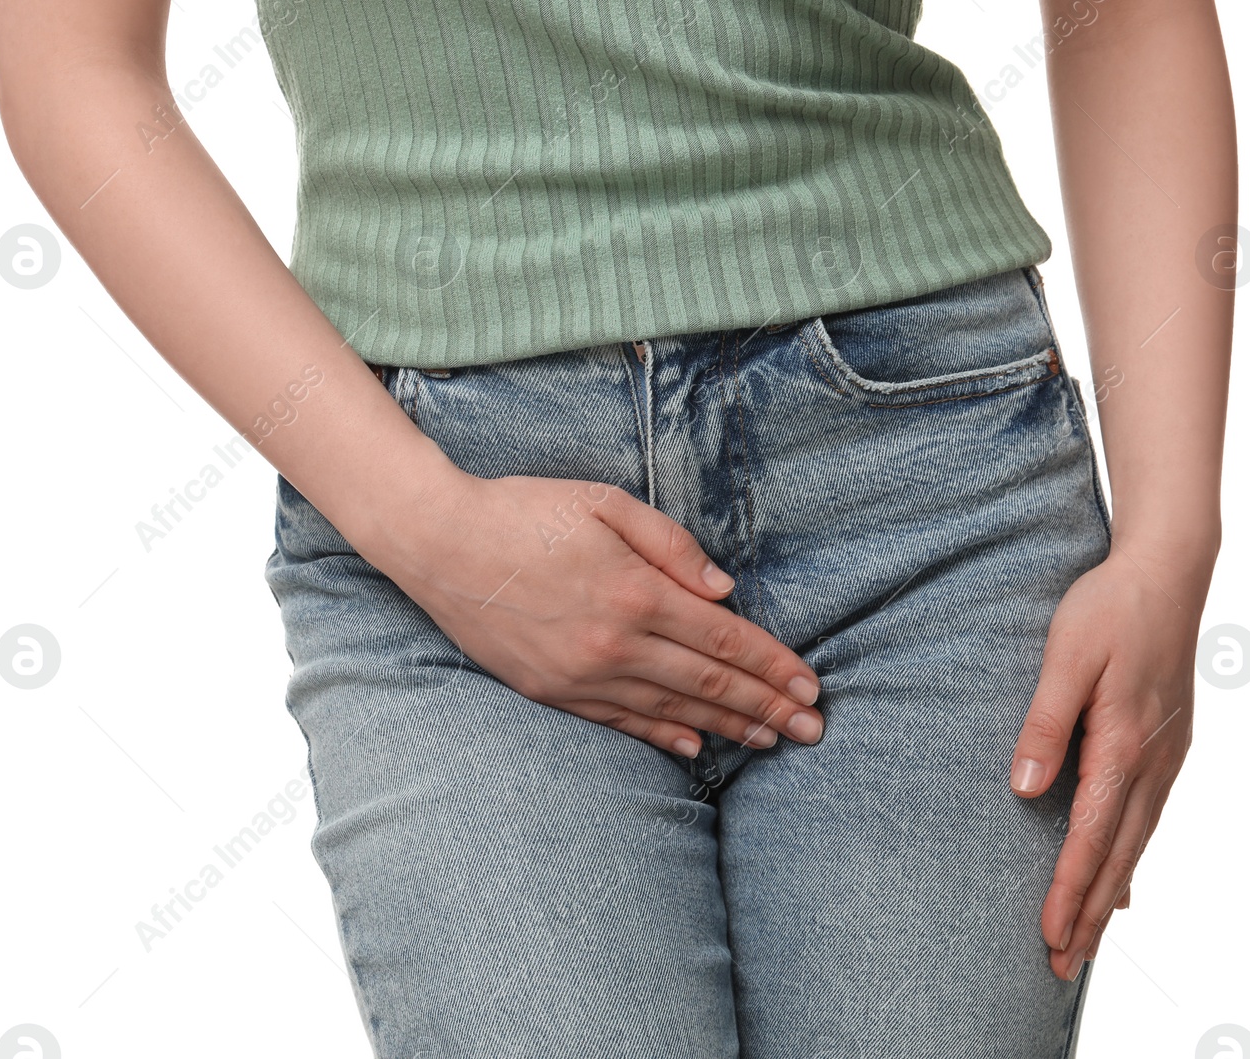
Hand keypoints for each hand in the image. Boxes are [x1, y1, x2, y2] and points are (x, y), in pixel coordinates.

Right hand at [382, 471, 824, 757]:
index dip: (772, 665)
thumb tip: (724, 593)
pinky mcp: (551, 690)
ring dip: (726, 728)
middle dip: (766, 707)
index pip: (723, 640)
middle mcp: (613, 644)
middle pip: (707, 684)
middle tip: (812, 730)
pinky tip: (695, 746)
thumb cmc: (524, 510)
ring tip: (770, 741)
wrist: (437, 541)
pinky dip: (663, 735)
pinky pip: (620, 721)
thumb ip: (671, 546)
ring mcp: (580, 675)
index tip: (810, 684)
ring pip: (670, 710)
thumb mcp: (605, 503)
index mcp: (635, 593)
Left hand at [1008, 535, 1214, 978]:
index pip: (1091, 835)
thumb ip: (1045, 722)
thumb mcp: (1066, 656)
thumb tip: (1024, 788)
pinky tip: (1122, 877)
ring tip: (1088, 938)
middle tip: (1064, 966)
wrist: (1168, 571)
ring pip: (1135, 840)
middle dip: (1090, 913)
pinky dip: (1130, 855)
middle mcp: (1150, 760)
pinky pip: (1146, 816)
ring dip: (1110, 892)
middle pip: (1118, 853)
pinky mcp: (1165, 743)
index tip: (1050, 935)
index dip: (1070, 889)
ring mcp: (1164, 754)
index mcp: (1122, 743)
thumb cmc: (1110, 608)